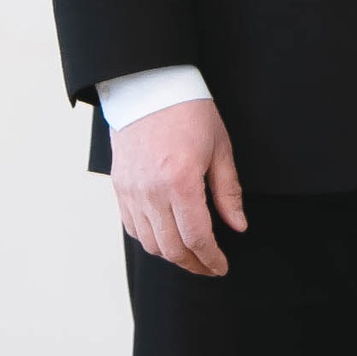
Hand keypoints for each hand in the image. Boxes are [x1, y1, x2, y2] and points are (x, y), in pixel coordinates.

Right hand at [109, 98, 246, 276]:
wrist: (149, 88)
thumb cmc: (190, 112)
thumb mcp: (220, 148)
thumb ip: (228, 192)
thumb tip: (237, 226)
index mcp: (181, 182)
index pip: (196, 237)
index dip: (210, 258)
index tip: (221, 267)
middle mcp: (151, 193)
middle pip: (171, 248)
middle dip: (193, 264)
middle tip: (209, 267)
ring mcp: (131, 192)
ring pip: (150, 243)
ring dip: (171, 255)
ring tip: (191, 255)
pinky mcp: (119, 189)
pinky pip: (132, 227)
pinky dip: (150, 240)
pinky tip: (166, 237)